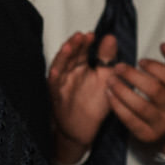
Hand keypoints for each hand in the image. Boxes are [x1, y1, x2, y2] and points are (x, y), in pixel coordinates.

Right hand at [47, 30, 113, 164]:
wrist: (82, 129)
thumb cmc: (92, 103)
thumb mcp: (105, 78)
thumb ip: (107, 58)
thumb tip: (111, 37)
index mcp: (80, 67)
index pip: (81, 51)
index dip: (85, 42)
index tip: (92, 35)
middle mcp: (69, 74)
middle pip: (69, 56)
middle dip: (74, 45)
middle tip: (81, 36)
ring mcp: (61, 85)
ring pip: (59, 68)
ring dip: (63, 58)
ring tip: (70, 46)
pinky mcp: (56, 98)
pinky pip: (53, 87)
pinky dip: (54, 79)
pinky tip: (56, 70)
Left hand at [104, 42, 164, 155]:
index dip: (156, 67)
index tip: (140, 60)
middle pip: (155, 91)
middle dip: (134, 77)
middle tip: (118, 67)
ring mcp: (162, 125)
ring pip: (140, 106)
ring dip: (122, 91)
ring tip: (110, 80)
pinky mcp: (147, 136)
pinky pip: (129, 120)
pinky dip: (117, 106)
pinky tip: (109, 94)